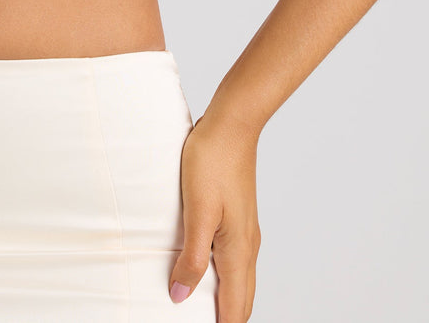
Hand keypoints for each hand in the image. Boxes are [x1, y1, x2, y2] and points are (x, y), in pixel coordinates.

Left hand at [169, 110, 261, 320]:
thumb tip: (181, 296)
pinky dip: (223, 278)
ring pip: (239, 281)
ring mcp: (246, 232)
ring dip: (224, 300)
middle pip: (241, 300)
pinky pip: (234, 260)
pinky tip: (204, 269)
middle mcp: (247, 246)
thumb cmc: (213, 162)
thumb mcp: (197, 211)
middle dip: (225, 319)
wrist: (232, 125)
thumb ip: (191, 257)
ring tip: (198, 308)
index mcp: (238, 251)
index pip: (235, 309)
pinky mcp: (239, 218)